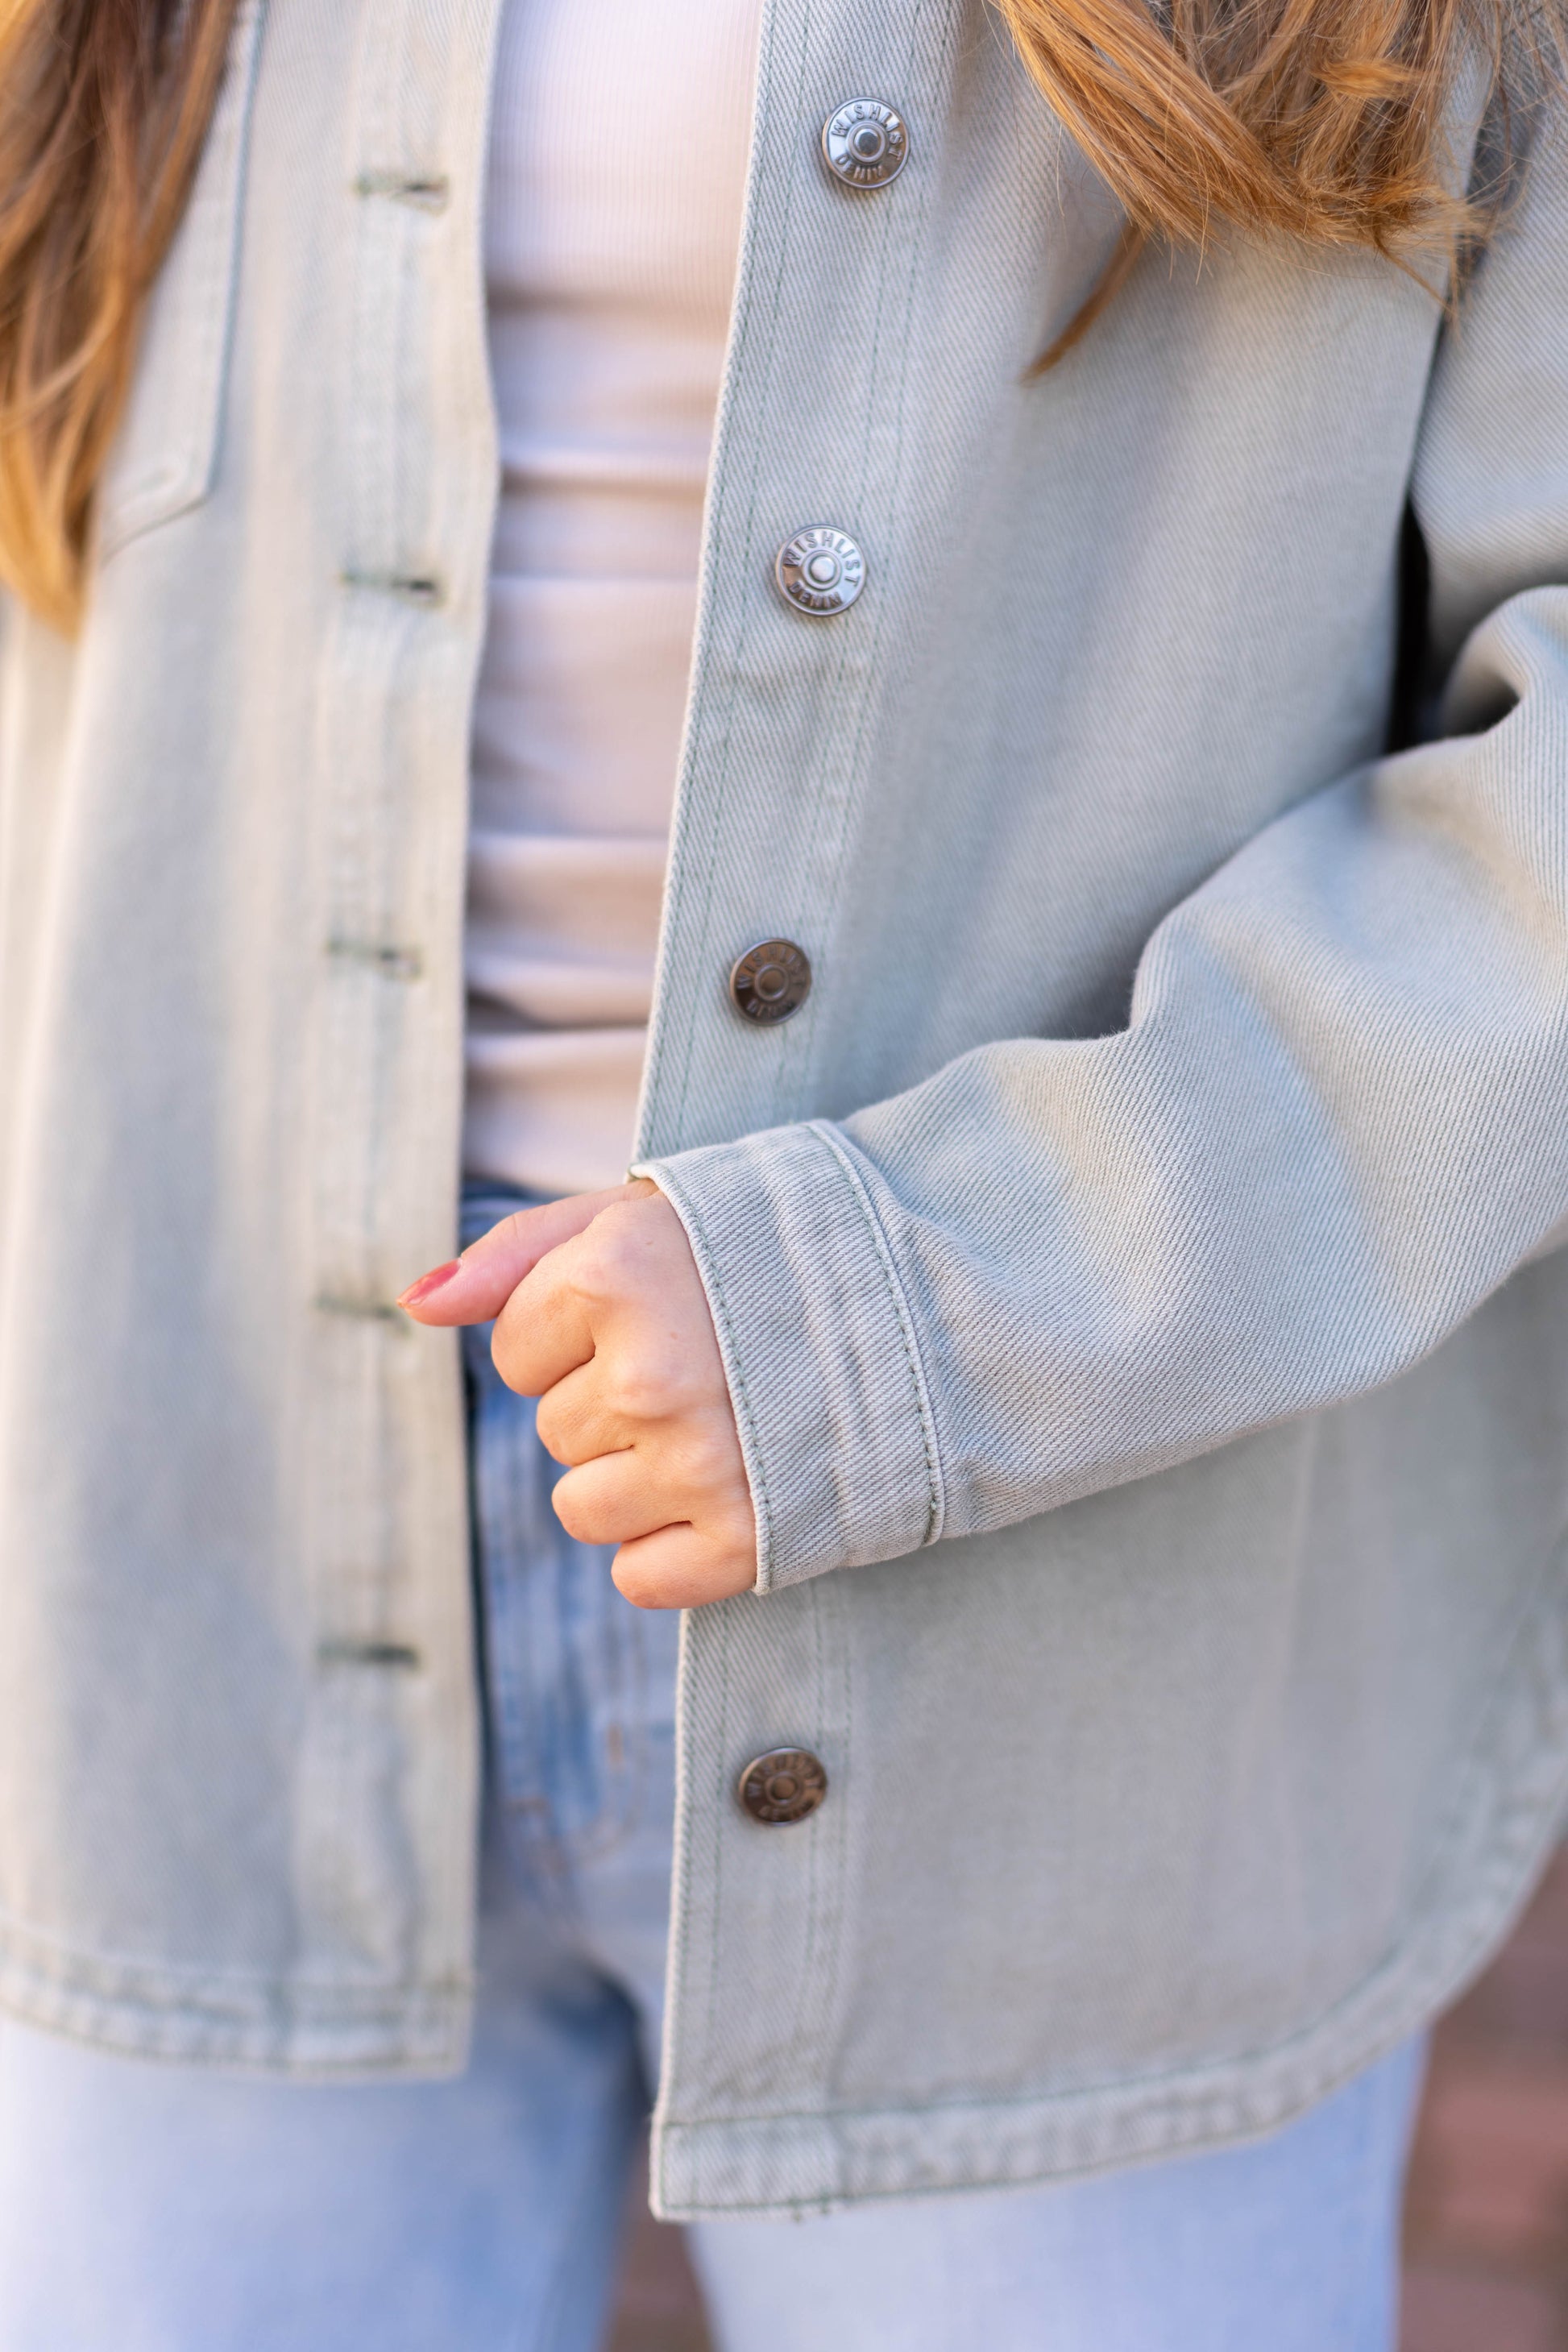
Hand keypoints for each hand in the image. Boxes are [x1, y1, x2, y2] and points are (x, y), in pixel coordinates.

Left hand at [398, 1182, 756, 1608]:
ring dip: (636, 1477)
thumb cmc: (766, 1249)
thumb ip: (516, 1256)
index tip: (661, 1311)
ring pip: (580, 1508)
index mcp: (615, 1276)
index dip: (579, 1332)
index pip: (516, 1353)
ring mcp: (696, 1464)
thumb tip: (415, 1306)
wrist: (931, 1305)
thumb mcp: (639, 1214)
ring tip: (721, 1421)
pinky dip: (674, 1549)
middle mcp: (648, 1373)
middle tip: (708, 1361)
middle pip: (553, 1431)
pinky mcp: (746, 1540)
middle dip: (612, 1399)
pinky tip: (733, 1485)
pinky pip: (638, 1578)